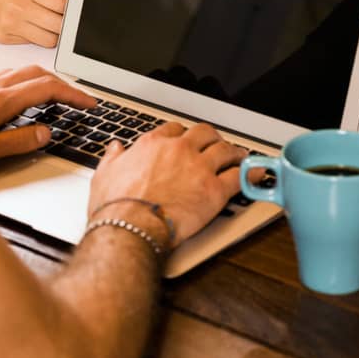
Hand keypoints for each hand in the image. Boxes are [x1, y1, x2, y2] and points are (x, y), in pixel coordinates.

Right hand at [0, 0, 71, 46]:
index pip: (61, 4)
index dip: (70, 7)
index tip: (70, 7)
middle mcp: (16, 7)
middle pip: (57, 25)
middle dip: (64, 22)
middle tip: (61, 17)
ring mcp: (9, 24)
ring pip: (48, 40)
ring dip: (53, 33)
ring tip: (48, 22)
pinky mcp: (3, 37)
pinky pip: (33, 44)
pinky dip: (36, 37)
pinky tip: (31, 26)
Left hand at [0, 65, 97, 159]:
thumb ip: (17, 142)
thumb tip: (45, 133)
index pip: (47, 88)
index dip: (73, 93)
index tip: (88, 102)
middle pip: (37, 73)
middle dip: (63, 83)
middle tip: (78, 98)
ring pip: (20, 72)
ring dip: (43, 79)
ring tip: (55, 96)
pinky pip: (5, 76)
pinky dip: (24, 81)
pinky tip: (20, 95)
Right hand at [89, 122, 244, 244]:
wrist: (130, 227)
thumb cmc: (115, 207)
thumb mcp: (103, 176)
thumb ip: (112, 159)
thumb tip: (114, 149)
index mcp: (152, 145)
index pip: (174, 130)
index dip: (183, 135)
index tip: (186, 141)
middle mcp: (179, 150)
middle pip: (204, 133)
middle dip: (212, 137)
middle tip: (216, 144)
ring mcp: (199, 168)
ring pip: (225, 150)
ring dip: (234, 152)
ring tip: (239, 156)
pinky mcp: (214, 190)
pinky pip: (239, 176)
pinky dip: (250, 174)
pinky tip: (255, 175)